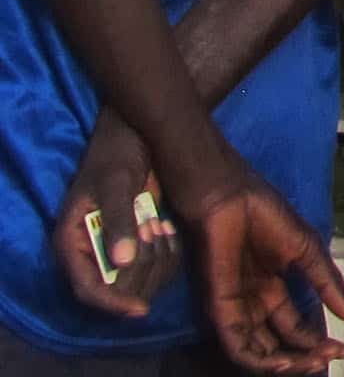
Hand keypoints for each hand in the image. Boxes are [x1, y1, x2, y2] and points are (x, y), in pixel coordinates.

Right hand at [51, 116, 174, 317]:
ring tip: (160, 222)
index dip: (112, 303)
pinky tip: (169, 227)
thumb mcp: (116, 183)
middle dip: (143, 266)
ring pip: (142, 281)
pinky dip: (170, 254)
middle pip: (119, 289)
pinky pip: (159, 267)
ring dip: (158, 258)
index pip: (87, 289)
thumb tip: (121, 262)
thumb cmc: (119, 154)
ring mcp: (117, 250)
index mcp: (71, 242)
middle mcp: (91, 253)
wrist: (140, 135)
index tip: (140, 310)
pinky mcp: (139, 243)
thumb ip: (117, 220)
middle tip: (154, 226)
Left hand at [178, 170, 343, 371]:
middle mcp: (254, 305)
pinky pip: (236, 342)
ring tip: (309, 363)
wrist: (233, 198)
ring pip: (257, 351)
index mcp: (273, 291)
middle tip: (329, 359)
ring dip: (284, 363)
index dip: (318, 342)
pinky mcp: (219, 306)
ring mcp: (236, 307)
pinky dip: (258, 358)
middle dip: (304, 356)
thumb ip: (326, 282)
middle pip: (278, 345)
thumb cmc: (267, 215)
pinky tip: (283, 360)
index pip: (296, 327)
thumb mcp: (308, 250)